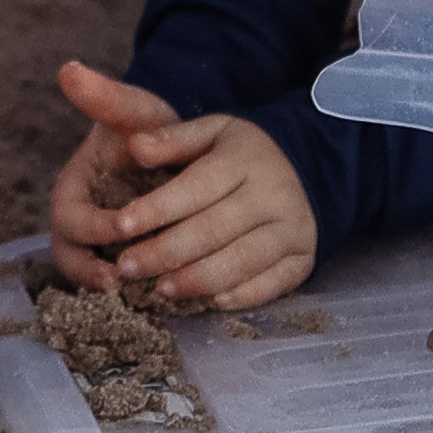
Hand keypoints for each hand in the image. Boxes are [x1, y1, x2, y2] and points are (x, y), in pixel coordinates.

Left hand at [42, 60, 316, 310]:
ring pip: (241, 262)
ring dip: (197, 280)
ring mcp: (292, 230)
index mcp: (244, 159)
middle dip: (166, 252)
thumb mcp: (212, 130)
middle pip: (214, 231)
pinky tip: (209, 301)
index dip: (157, 209)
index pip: (195, 188)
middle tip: (127, 268)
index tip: (121, 226)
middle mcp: (272, 196)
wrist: (312, 167)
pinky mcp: (303, 260)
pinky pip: (272, 285)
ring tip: (160, 289)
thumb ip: (173, 139)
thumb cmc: (244, 152)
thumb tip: (134, 146)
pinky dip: (240, 296)